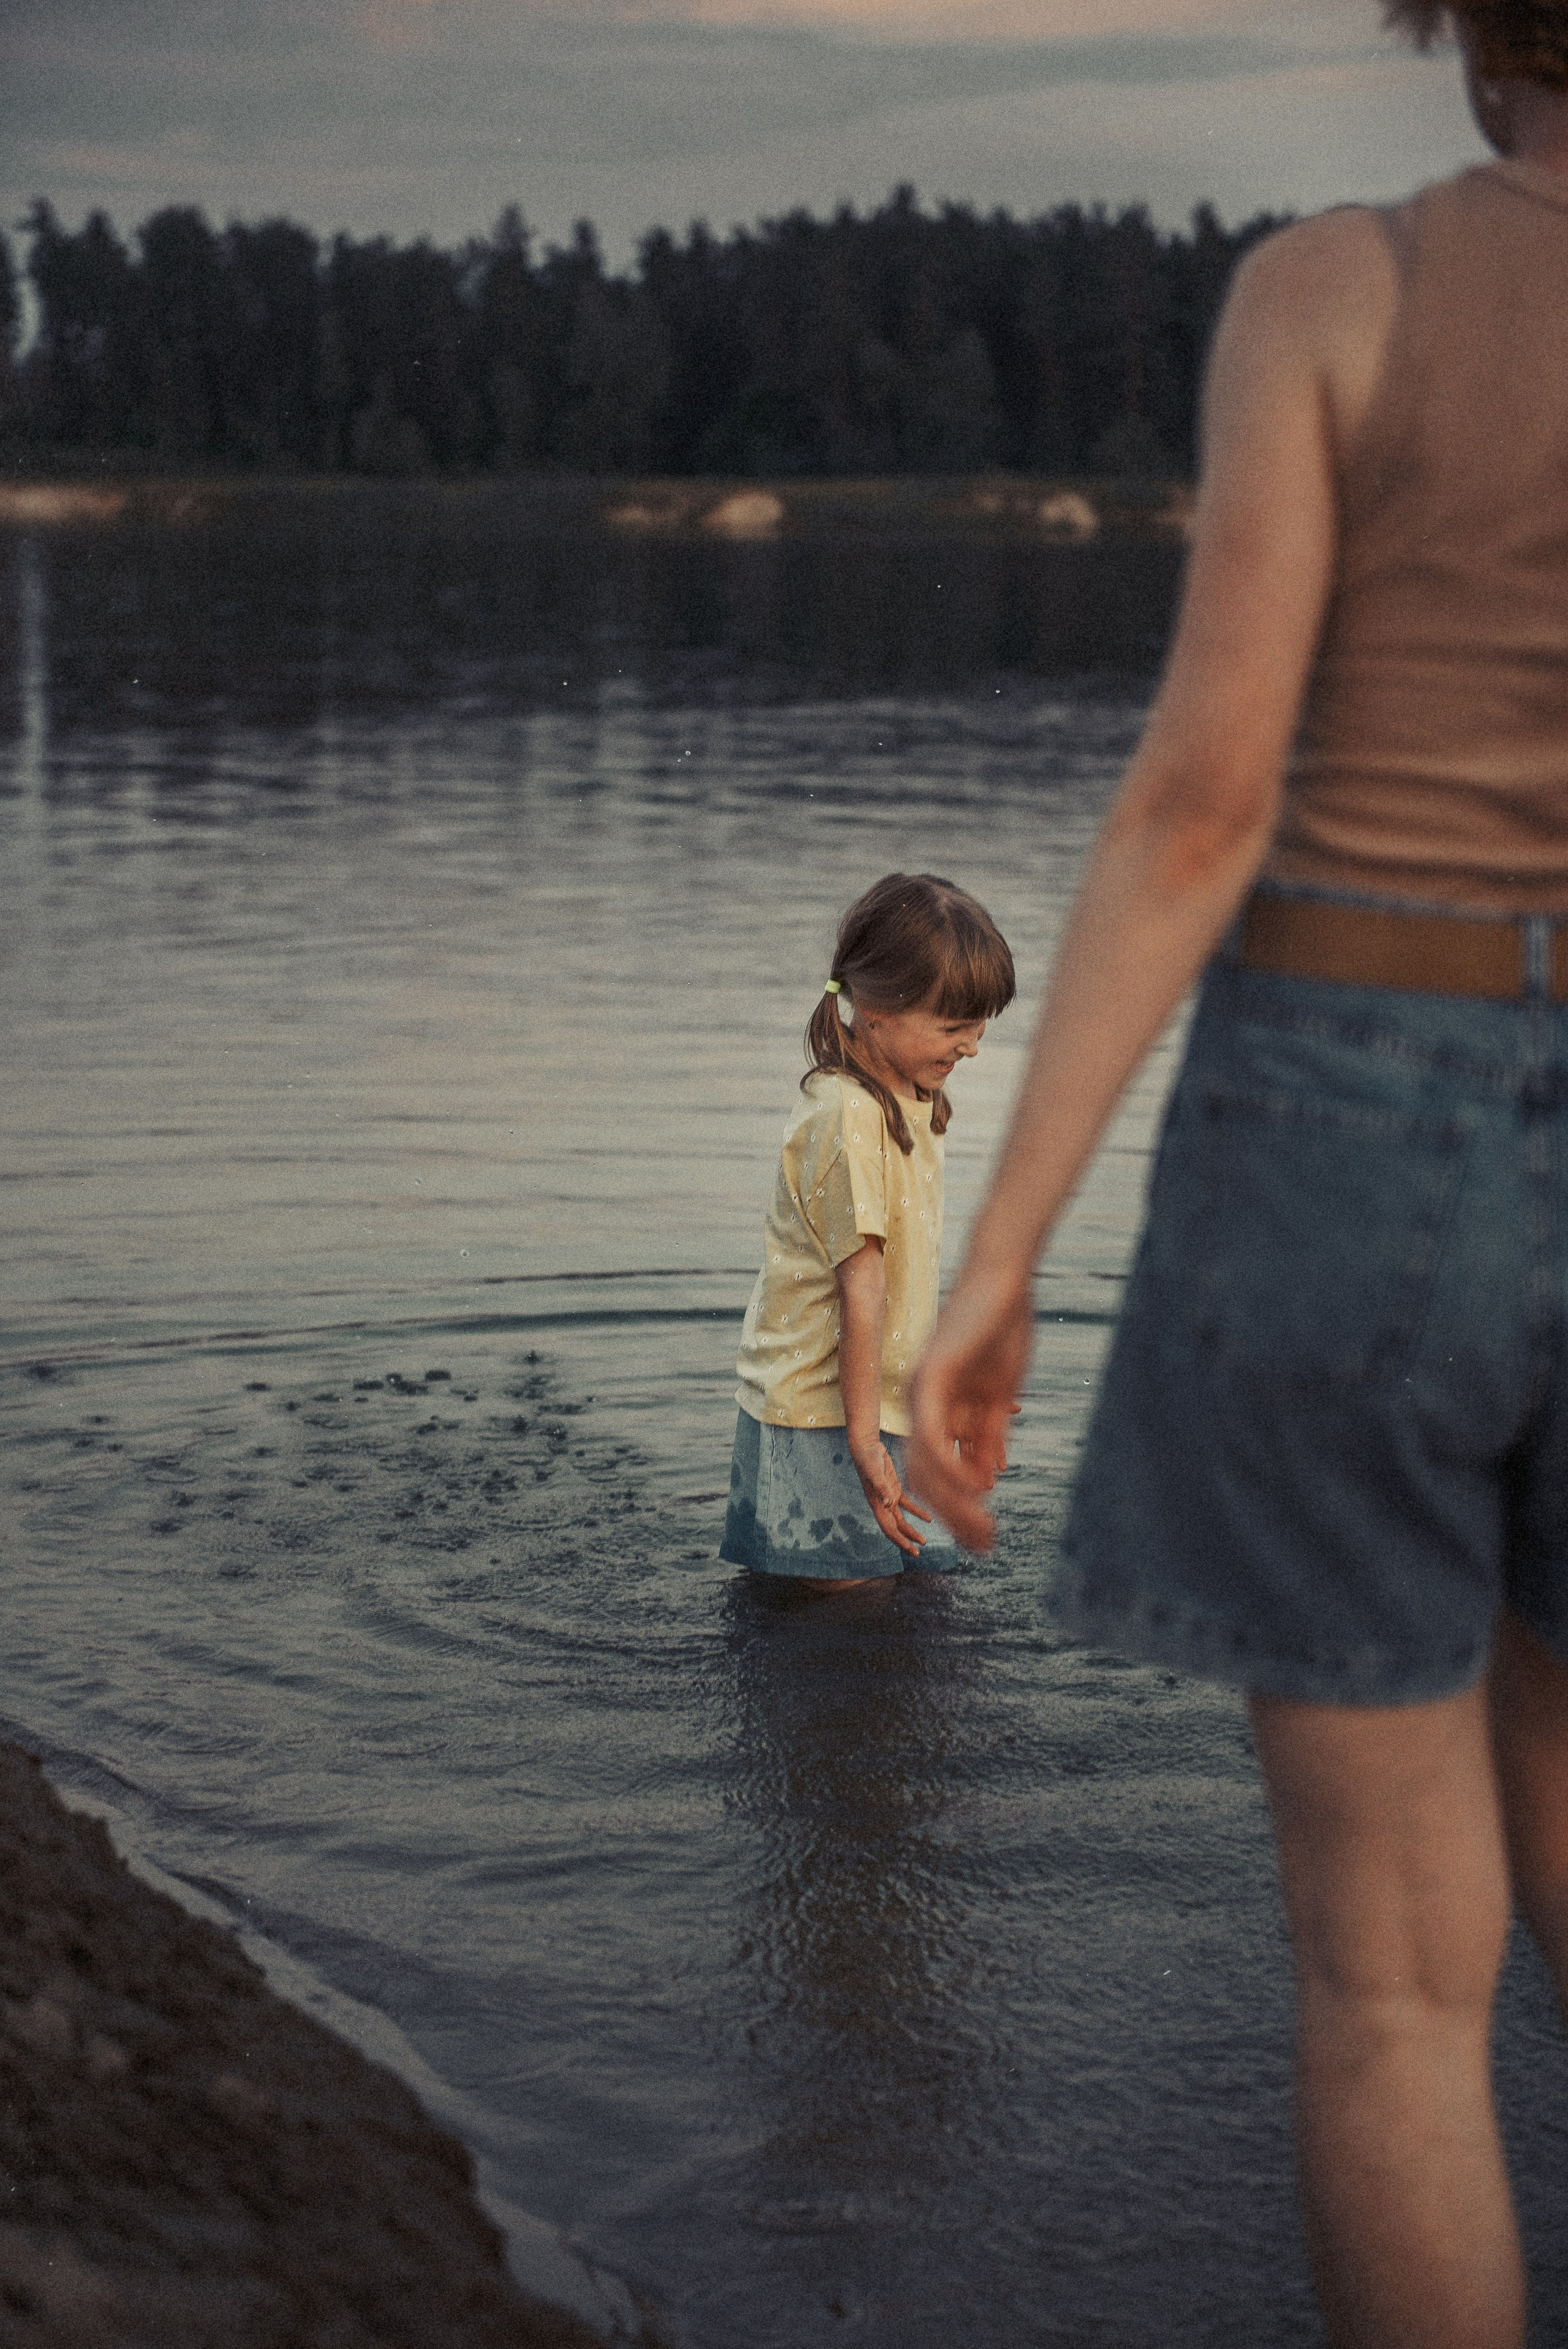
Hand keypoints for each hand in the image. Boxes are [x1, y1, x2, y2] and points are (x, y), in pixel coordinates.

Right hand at [849, 1436, 932, 1556]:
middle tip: (919, 1552)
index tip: (911, 1550)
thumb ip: (881, 1487)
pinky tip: (928, 1518)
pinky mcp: (895, 1488)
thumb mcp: (875, 1472)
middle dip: (906, 1541)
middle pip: (895, 1528)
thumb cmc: (868, 1459)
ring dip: (911, 1531)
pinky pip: (907, 1505)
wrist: (867, 1447)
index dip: (899, 1540)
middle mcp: (882, 1505)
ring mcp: (889, 1497)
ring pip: (901, 1520)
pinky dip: (917, 1512)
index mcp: (877, 1504)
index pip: (889, 1528)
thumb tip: (889, 1504)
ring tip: (923, 1541)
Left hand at [906, 1271, 1034, 1550]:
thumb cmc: (1003, 1325)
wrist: (1002, 1277)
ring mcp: (920, 1391)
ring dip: (955, 1505)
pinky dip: (950, 1470)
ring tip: (983, 1532)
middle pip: (927, 1477)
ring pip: (925, 1466)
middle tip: (984, 1546)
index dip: (958, 1506)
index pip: (937, 1469)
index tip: (983, 1535)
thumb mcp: (999, 1393)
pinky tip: (973, 1493)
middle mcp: (920, 1403)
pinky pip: (931, 1437)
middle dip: (955, 1517)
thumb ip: (989, 1434)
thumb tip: (989, 1475)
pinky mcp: (930, 1378)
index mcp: (936, 1406)